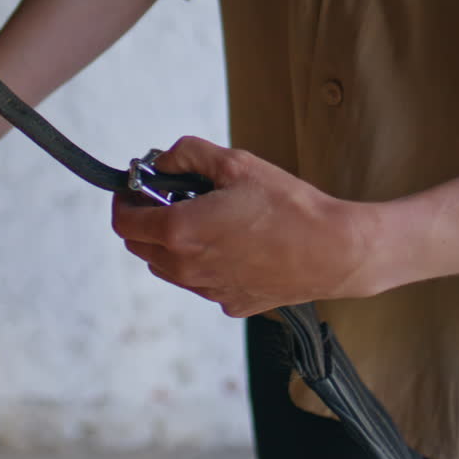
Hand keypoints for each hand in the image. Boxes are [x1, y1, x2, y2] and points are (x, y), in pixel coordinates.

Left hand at [112, 136, 380, 316]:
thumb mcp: (236, 164)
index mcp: (180, 232)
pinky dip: (202, 263)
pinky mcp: (229, 303)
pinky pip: (200, 282)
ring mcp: (207, 291)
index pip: (125, 222)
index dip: (124, 200)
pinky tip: (233, 243)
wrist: (334, 252)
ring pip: (168, 267)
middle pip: (140, 247)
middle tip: (170, 197)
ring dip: (171, 243)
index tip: (136, 187)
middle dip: (146, 220)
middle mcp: (186, 268)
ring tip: (204, 219)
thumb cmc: (288, 207)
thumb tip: (162, 160)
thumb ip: (188, 155)